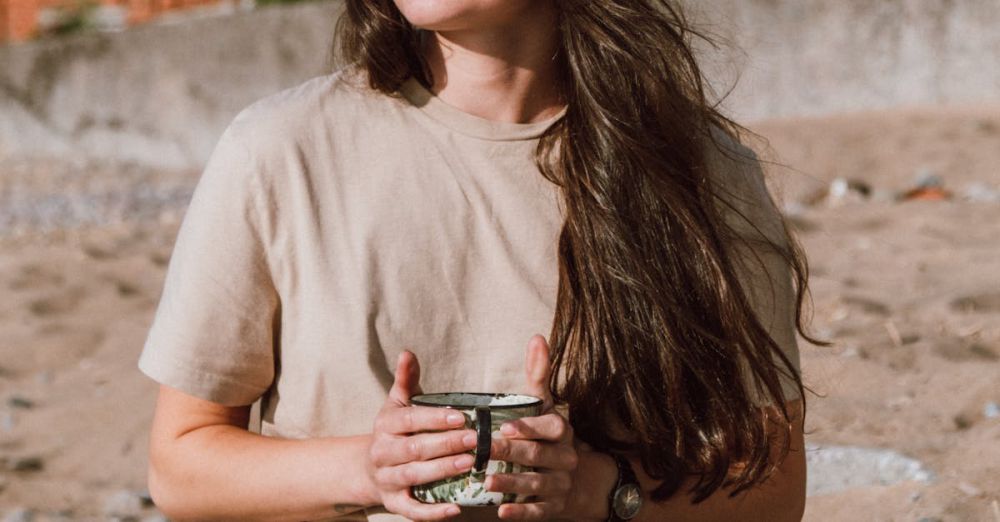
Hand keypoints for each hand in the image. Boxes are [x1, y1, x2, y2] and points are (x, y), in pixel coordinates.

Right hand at [367, 351, 476, 520]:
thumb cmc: (396, 429)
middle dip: (445, 444)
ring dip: (442, 471)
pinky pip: (412, 509)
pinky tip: (456, 509)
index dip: (435, 419)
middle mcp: (382, 452)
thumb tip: (408, 352)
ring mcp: (387, 479)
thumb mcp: (398, 404)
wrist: (368, 466)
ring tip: (469, 464)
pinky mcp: (393, 502)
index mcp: (385, 425)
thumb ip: (406, 380)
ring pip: (414, 476)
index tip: (461, 416)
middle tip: (474, 439)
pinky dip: (433, 512)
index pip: (410, 420)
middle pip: (415, 449)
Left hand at [485, 335, 578, 519]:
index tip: (503, 426)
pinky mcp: (555, 507)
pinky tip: (502, 511)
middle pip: (539, 455)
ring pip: (537, 484)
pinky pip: (539, 511)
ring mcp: (561, 484)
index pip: (550, 427)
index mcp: (562, 430)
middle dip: (510, 452)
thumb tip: (537, 337)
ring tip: (487, 480)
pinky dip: (522, 512)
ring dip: (512, 482)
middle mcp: (566, 457)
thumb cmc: (548, 433)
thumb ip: (539, 373)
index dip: (528, 427)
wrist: (579, 478)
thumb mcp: (544, 404)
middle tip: (482, 450)